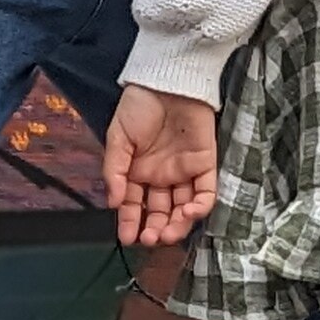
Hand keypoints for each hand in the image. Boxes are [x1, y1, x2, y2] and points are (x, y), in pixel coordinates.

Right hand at [102, 84, 221, 247]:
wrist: (166, 81)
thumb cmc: (139, 105)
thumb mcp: (118, 138)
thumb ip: (115, 170)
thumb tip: (114, 202)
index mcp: (138, 171)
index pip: (135, 205)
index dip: (131, 223)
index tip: (127, 237)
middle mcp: (162, 176)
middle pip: (161, 212)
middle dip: (155, 229)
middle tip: (149, 239)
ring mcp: (185, 172)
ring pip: (183, 207)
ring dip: (176, 224)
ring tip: (166, 233)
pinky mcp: (206, 164)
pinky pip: (206, 192)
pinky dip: (199, 207)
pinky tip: (188, 213)